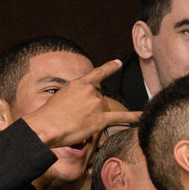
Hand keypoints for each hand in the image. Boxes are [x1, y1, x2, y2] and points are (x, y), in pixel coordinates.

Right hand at [24, 60, 140, 147]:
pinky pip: (120, 117)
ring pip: (104, 110)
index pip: (97, 74)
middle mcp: (90, 91)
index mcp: (79, 83)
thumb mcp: (60, 98)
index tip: (118, 62)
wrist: (46, 126)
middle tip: (76, 117)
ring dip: (95, 118)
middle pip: (99, 99)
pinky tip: (142, 116)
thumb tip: (85, 107)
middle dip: (91, 109)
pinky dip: (133, 116)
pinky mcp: (100, 119)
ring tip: (78, 124)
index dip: (109, 68)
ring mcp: (96, 104)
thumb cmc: (48, 116)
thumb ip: (75, 97)